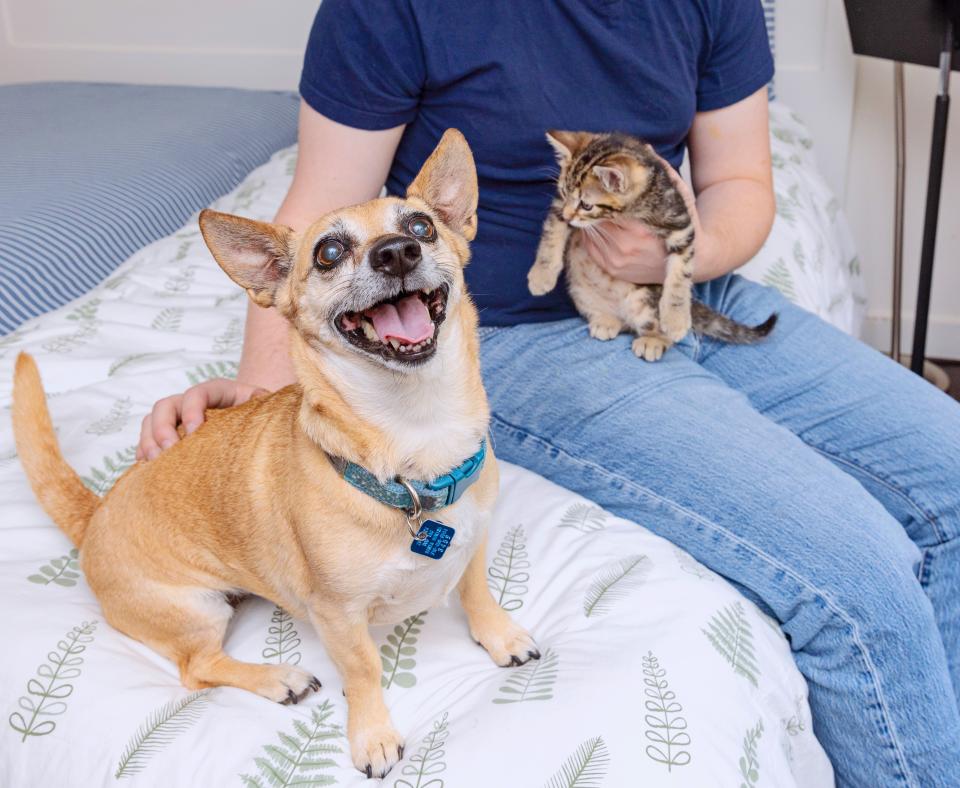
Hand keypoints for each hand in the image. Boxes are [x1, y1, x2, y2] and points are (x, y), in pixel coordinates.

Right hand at [137, 378, 266, 460]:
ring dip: (148, 441)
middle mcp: (194, 402)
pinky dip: (143, 451)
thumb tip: (273, 407)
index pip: (198, 393)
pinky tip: (146, 469)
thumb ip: (265, 406)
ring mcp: (179, 418)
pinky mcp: (171, 436)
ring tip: (154, 462)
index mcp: (219, 392)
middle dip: (163, 427)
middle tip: (169, 451)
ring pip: (151, 420)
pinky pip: (148, 439)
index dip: (192, 409)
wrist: (256, 425)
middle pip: (166, 405)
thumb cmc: (263, 418)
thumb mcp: (266, 409)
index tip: (195, 432)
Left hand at [581, 160, 702, 283]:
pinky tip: (599, 222)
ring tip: (592, 203)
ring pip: (589, 232)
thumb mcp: (679, 195)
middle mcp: (625, 247)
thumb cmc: (685, 223)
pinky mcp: (612, 269)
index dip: (599, 192)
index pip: (606, 206)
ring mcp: (617, 261)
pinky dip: (590, 232)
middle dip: (592, 203)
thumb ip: (663, 172)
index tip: (595, 181)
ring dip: (589, 218)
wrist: (695, 259)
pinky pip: (589, 246)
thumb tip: (644, 149)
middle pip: (595, 219)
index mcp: (639, 229)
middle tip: (588, 189)